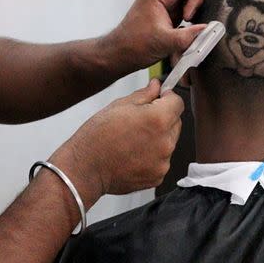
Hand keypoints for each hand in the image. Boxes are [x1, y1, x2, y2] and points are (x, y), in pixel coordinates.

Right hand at [51, 79, 182, 197]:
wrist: (85, 169)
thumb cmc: (97, 136)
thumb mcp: (119, 105)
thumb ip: (145, 94)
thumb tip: (157, 86)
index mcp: (158, 119)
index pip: (178, 102)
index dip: (167, 98)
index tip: (158, 99)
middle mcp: (165, 142)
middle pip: (175, 122)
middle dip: (163, 118)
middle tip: (139, 122)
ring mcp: (163, 162)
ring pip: (169, 142)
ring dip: (158, 138)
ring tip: (133, 140)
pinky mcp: (158, 176)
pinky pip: (162, 160)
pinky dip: (152, 156)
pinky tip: (133, 155)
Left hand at [108, 0, 206, 71]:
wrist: (121, 53)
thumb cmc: (134, 45)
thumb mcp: (166, 43)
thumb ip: (190, 36)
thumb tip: (209, 30)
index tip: (188, 17)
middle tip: (191, 16)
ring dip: (195, 5)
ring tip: (187, 21)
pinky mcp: (168, 8)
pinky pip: (188, 2)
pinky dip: (192, 12)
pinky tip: (184, 26)